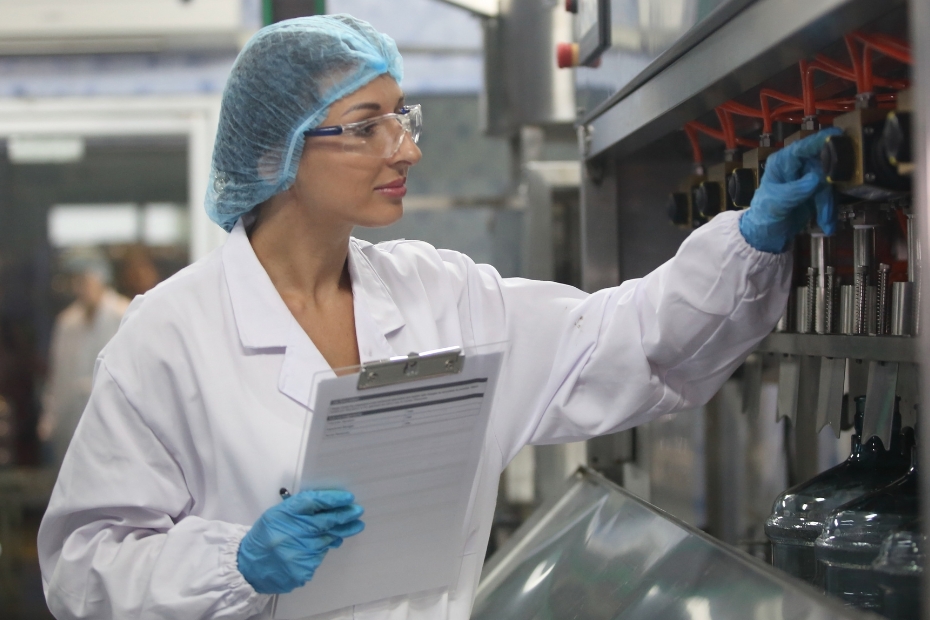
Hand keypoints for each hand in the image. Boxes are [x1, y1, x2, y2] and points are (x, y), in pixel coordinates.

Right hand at [237, 489, 364, 593]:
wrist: (249, 566)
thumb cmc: (266, 536)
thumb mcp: (278, 514)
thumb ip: (301, 508)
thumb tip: (330, 506)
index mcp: (285, 514)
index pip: (314, 501)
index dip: (334, 499)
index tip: (348, 498)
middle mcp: (293, 532)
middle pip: (326, 521)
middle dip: (345, 515)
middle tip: (358, 511)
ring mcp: (299, 552)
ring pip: (326, 540)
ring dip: (338, 533)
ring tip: (349, 528)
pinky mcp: (303, 569)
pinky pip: (319, 557)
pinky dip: (320, 551)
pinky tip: (315, 548)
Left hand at [738, 127, 842, 252]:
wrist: (766, 235)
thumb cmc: (763, 216)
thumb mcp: (775, 203)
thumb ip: (794, 191)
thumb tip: (815, 179)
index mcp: (781, 163)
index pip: (802, 148)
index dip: (819, 140)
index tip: (838, 134)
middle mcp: (795, 167)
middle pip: (821, 166)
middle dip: (826, 187)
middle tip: (827, 201)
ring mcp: (806, 179)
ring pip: (827, 184)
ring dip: (827, 204)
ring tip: (825, 221)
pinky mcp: (814, 192)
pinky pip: (827, 196)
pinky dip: (828, 210)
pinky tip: (827, 224)